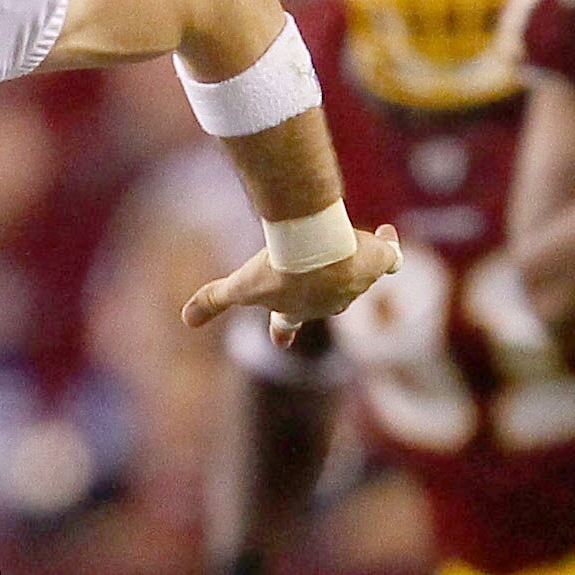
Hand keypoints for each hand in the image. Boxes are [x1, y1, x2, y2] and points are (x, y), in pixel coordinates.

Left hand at [180, 224, 400, 343]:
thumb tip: (185, 320)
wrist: (318, 257)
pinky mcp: (377, 263)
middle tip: (318, 271)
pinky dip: (388, 246)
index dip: (282, 330)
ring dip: (352, 260)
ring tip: (350, 241)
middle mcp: (328, 302)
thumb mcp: (241, 286)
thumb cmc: (280, 273)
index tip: (279, 341)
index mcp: (294, 308)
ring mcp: (356, 285)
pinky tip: (388, 233)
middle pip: (324, 297)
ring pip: (355, 273)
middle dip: (321, 288)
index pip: (284, 323)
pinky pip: (388, 257)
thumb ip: (212, 300)